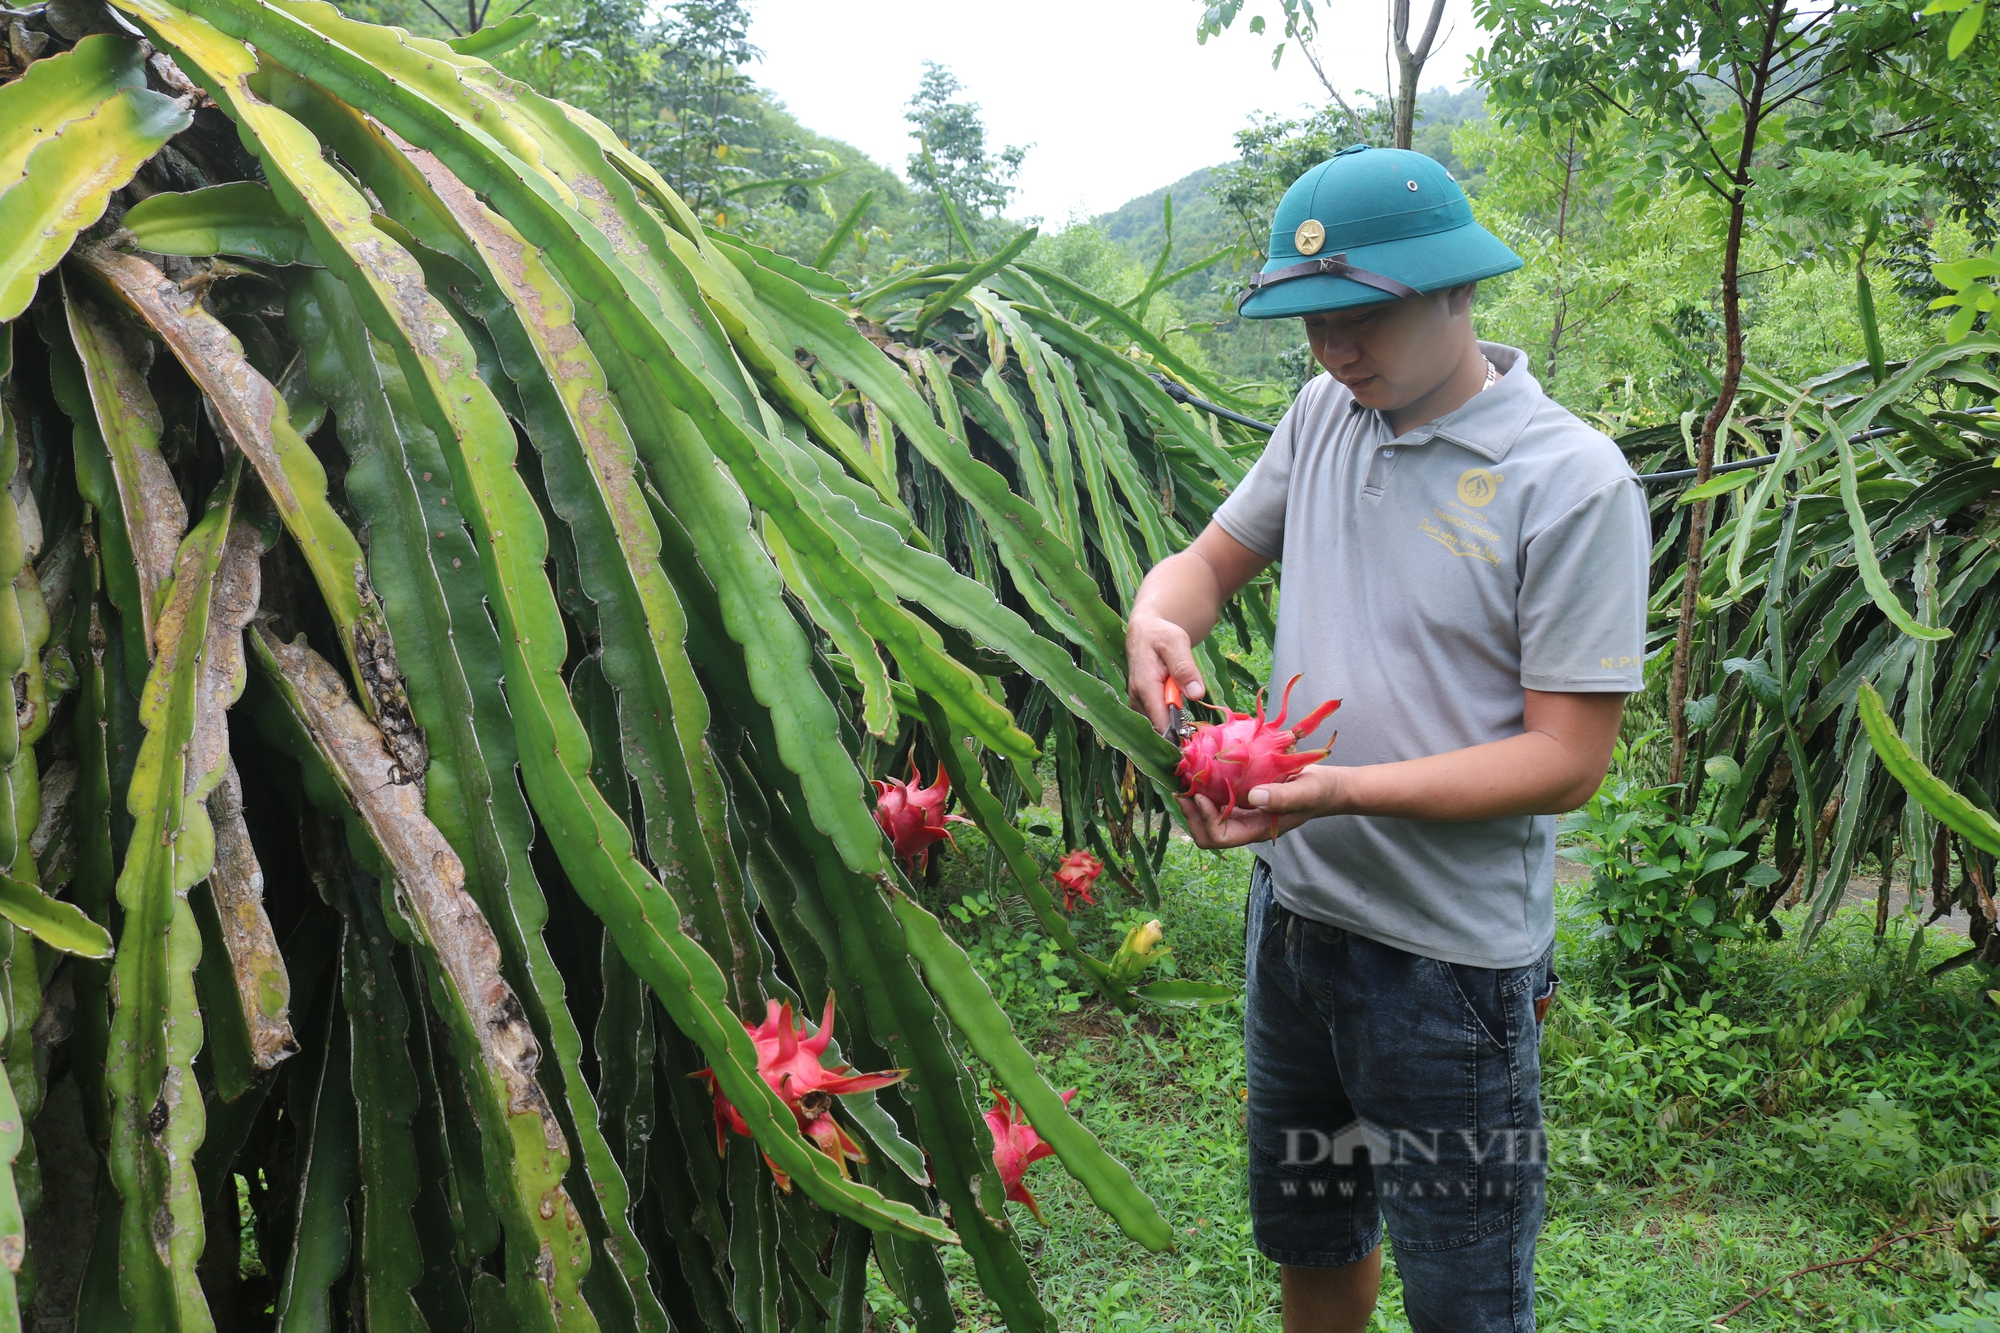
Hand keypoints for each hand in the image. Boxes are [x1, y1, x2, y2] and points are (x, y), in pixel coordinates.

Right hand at [1126, 610, 1205, 733]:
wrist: (1146, 631)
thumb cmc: (1161, 635)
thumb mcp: (1176, 643)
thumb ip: (1185, 668)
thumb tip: (1195, 694)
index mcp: (1145, 687)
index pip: (1160, 722)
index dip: (1177, 736)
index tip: (1193, 743)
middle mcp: (1137, 699)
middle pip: (1158, 729)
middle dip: (1177, 734)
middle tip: (1196, 734)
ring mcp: (1138, 703)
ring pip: (1157, 726)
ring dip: (1173, 728)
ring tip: (1189, 724)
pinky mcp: (1141, 705)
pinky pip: (1156, 721)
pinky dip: (1169, 723)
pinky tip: (1179, 716)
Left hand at [1176, 765, 1345, 848]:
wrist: (1326, 786)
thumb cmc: (1318, 791)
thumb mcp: (1306, 792)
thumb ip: (1283, 797)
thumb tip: (1253, 797)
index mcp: (1256, 829)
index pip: (1220, 837)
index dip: (1205, 820)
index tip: (1201, 796)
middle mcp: (1245, 824)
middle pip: (1206, 832)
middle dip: (1191, 814)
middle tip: (1182, 789)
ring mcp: (1241, 812)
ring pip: (1207, 816)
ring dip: (1194, 801)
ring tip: (1185, 779)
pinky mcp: (1241, 797)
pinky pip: (1216, 798)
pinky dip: (1205, 788)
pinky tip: (1201, 770)